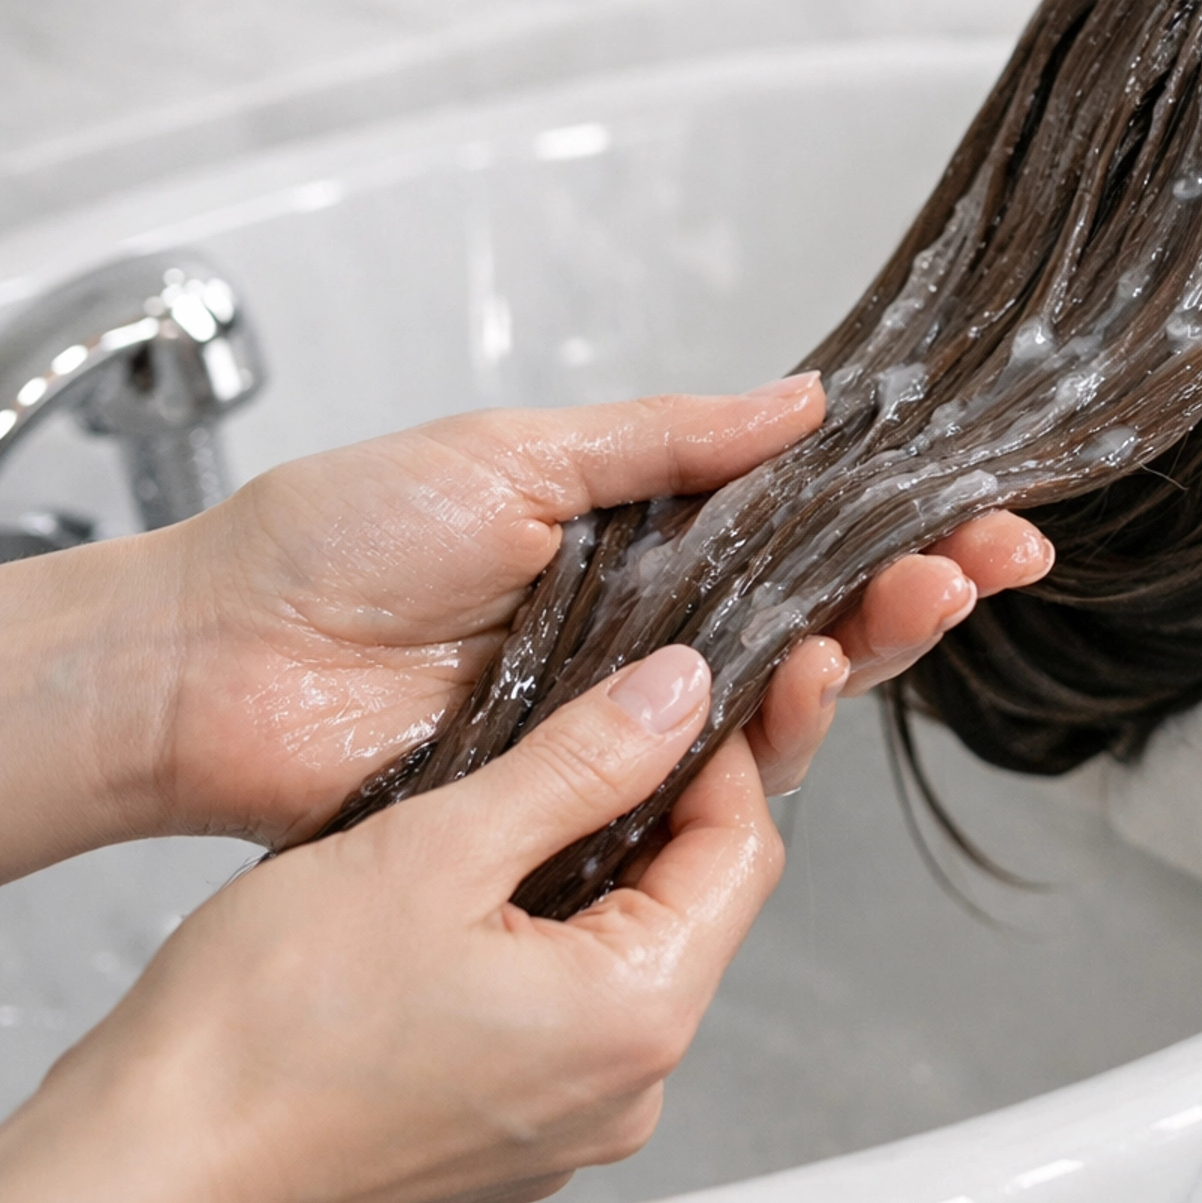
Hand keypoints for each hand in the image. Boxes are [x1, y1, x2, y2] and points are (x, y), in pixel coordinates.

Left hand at [0, 377, 1051, 878]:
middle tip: (981, 560)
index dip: (891, 523)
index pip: (795, 531)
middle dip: (911, 592)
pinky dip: (755, 751)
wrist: (218, 658)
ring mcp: (613, 722)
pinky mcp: (580, 801)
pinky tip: (805, 700)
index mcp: (632, 536)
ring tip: (908, 605)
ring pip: (771, 707)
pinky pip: (688, 788)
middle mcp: (639, 632)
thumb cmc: (336, 537)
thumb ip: (667, 441)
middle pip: (811, 624)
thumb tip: (801, 402)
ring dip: (857, 657)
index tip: (983, 510)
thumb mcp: (517, 453)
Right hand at [0, 645, 780, 1202]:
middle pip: (695, 906)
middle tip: (581, 726)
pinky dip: (542, 941)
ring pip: (626, 955)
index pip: (745, 851)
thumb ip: (581, 762)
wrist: (155, 1155)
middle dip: (651, 808)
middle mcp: (629, 1091)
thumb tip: (679, 695)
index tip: (666, 689)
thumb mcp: (441, 846)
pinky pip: (567, 1013)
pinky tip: (467, 895)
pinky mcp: (511, 1136)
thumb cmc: (271, 1023)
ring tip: (507, 802)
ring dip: (589, 871)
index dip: (716, 752)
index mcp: (637, 1018)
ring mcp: (570, 1125)